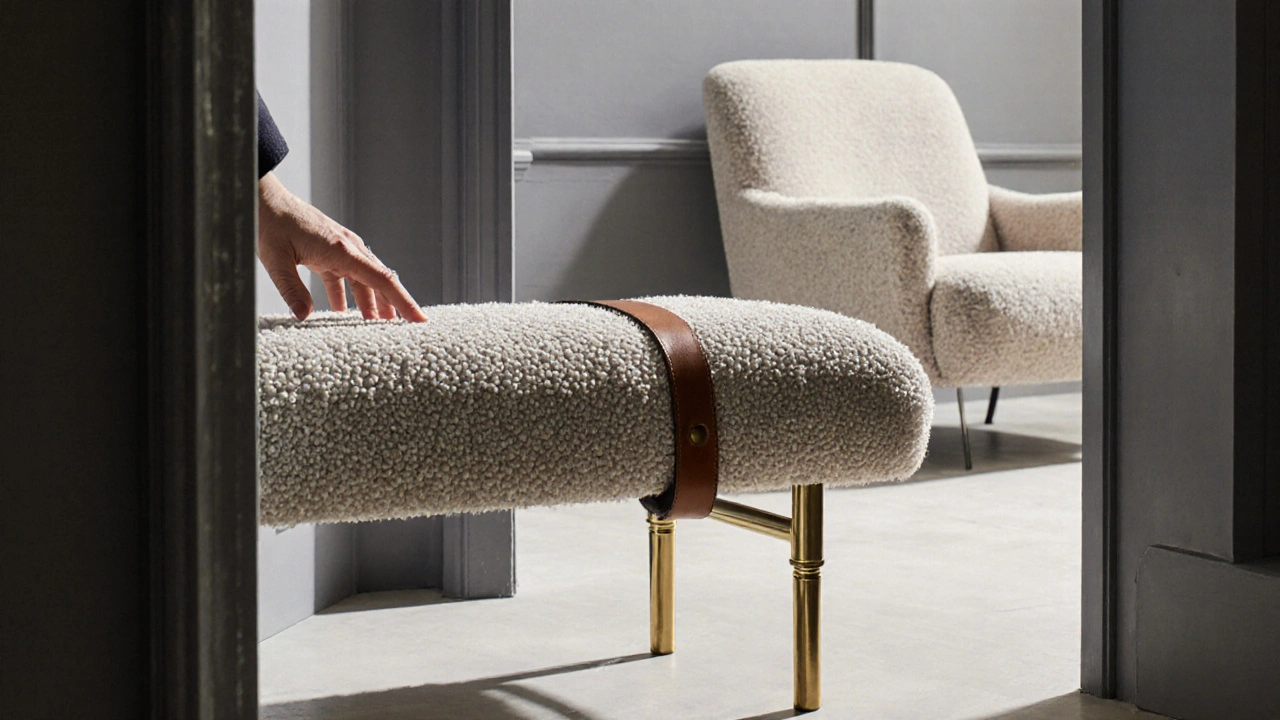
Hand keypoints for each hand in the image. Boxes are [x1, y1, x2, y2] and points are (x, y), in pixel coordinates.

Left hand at [257, 172, 427, 321]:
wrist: (264, 198)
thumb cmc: (270, 223)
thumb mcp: (276, 260)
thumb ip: (292, 290)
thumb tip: (304, 316)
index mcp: (342, 250)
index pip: (382, 280)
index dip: (403, 302)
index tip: (419, 319)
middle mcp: (348, 248)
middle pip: (380, 281)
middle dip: (394, 306)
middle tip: (405, 330)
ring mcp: (340, 248)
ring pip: (364, 280)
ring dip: (371, 302)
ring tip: (376, 325)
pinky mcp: (329, 250)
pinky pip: (345, 276)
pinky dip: (347, 295)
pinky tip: (341, 312)